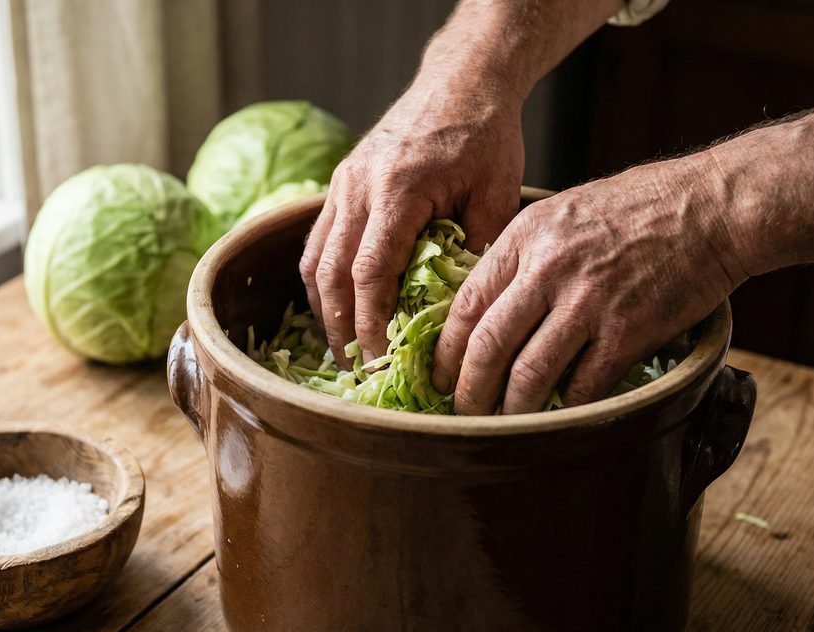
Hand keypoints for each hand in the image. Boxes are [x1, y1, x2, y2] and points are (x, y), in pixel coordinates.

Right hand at [299, 77, 524, 365]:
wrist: (462, 79)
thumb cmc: (487, 134)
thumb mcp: (498, 192)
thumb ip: (477, 249)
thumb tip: (459, 308)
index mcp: (398, 190)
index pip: (369, 273)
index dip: (369, 323)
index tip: (379, 360)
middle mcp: (359, 187)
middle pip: (331, 274)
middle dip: (339, 328)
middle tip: (356, 369)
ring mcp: (343, 183)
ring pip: (315, 260)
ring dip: (324, 309)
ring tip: (344, 348)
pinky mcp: (340, 183)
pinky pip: (318, 241)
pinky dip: (323, 280)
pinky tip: (339, 307)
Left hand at [430, 153, 749, 414]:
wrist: (713, 206)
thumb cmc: (641, 206)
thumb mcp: (564, 212)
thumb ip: (526, 254)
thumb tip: (491, 304)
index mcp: (526, 237)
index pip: (464, 302)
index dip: (444, 348)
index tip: (437, 374)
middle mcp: (549, 269)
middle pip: (486, 344)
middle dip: (466, 390)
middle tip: (460, 412)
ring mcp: (588, 303)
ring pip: (527, 374)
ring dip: (509, 409)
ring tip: (502, 425)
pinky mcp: (627, 332)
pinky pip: (582, 385)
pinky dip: (565, 409)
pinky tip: (556, 419)